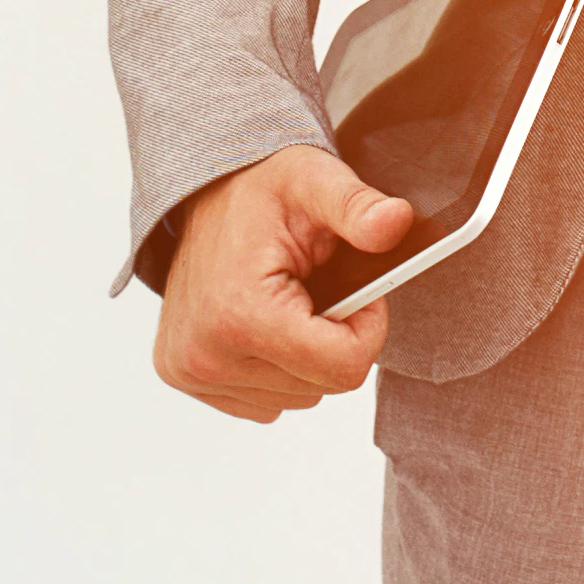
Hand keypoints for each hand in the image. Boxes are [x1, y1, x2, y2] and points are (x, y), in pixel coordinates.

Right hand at [150, 143, 411, 421]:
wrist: (205, 192)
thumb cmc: (261, 188)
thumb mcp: (315, 182)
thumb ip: (357, 207)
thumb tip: (396, 221)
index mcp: (240, 313)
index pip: (345, 368)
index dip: (367, 327)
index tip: (355, 291)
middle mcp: (206, 354)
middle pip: (322, 386)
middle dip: (336, 340)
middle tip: (320, 289)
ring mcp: (192, 371)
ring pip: (297, 397)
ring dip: (307, 357)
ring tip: (289, 302)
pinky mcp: (187, 378)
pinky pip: (265, 401)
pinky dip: (278, 369)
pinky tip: (265, 323)